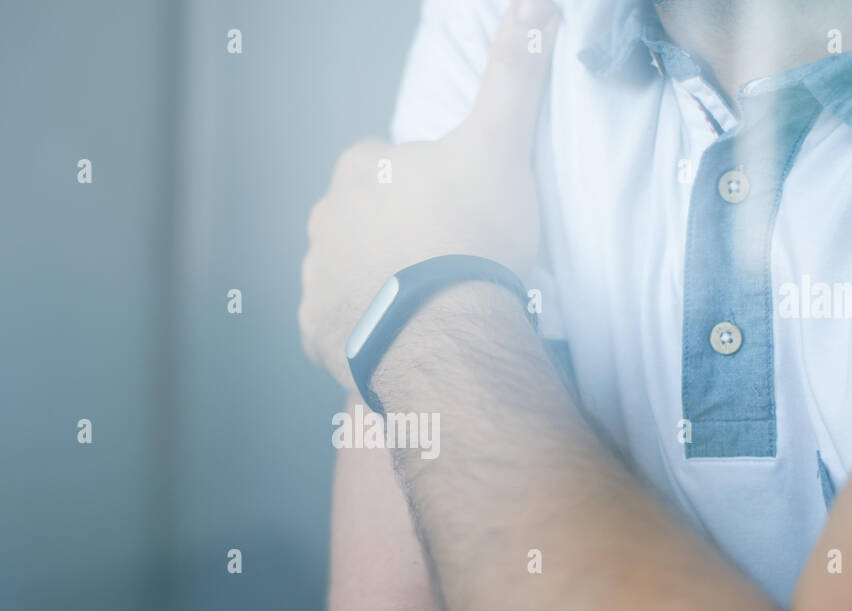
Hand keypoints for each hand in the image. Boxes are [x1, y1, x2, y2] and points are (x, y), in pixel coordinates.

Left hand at [298, 0, 560, 390]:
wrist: (446, 329)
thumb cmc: (471, 234)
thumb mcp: (501, 143)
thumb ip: (514, 74)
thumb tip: (535, 4)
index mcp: (359, 169)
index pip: (386, 165)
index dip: (424, 187)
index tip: (455, 212)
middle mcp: (325, 219)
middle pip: (362, 220)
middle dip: (394, 235)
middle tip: (444, 261)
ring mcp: (316, 279)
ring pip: (346, 273)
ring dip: (376, 283)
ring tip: (426, 305)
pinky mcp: (316, 331)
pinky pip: (335, 327)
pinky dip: (359, 331)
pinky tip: (397, 337)